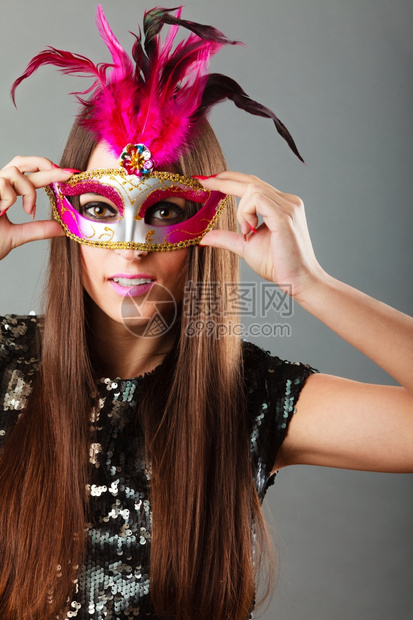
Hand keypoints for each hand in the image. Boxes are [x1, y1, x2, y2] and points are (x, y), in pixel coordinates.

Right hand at [0, 156, 74, 259]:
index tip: (70, 175)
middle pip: (23, 162)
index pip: (28, 176)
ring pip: (16, 173)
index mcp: (4, 193)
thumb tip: (62, 229)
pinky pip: (4, 185)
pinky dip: (10, 198)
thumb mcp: (16, 237)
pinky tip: (2, 211)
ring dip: (28, 191)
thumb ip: (38, 230)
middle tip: (66, 175)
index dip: (49, 173)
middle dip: (47, 166)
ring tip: (27, 211)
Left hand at [198, 171, 324, 298]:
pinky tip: (249, 230)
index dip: (230, 179)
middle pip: (251, 180)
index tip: (208, 180)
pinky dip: (246, 213)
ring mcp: (288, 206)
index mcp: (280, 205)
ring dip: (240, 210)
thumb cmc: (278, 265)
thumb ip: (227, 237)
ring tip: (245, 231)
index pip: (253, 184)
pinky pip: (257, 199)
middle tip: (203, 182)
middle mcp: (287, 201)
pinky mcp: (284, 216)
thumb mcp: (245, 246)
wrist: (298, 280)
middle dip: (224, 180)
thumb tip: (205, 237)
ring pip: (252, 189)